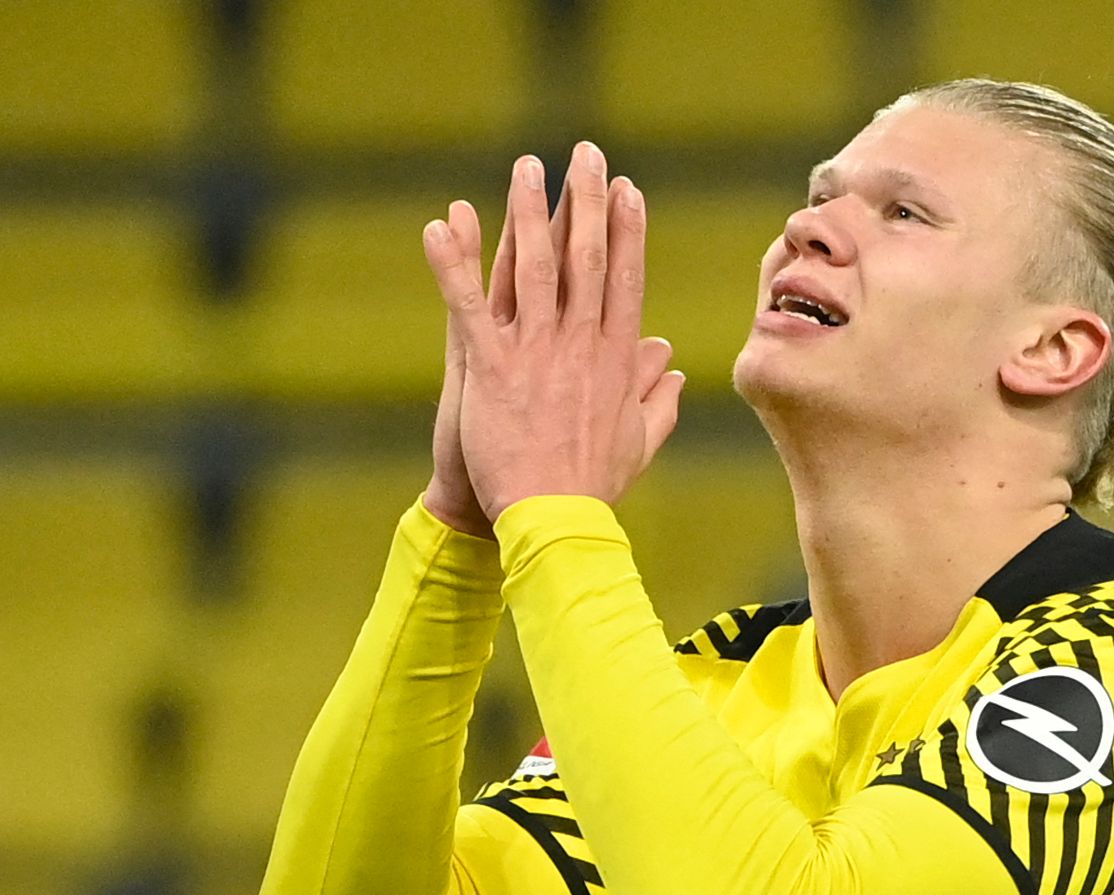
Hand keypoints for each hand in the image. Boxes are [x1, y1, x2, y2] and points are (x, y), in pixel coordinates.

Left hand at [422, 142, 684, 526]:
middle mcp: (579, 346)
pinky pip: (468, 306)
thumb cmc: (593, 489)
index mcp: (615, 360)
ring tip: (526, 168)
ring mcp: (535, 354)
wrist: (554, 522)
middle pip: (585, 258)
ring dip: (528, 212)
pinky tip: (440, 226)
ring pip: (533, 267)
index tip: (626, 189)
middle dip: (585, 200)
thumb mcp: (638, 442)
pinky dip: (453, 264)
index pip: (624, 280)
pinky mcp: (491, 369)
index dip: (625, 230)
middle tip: (583, 154)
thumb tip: (672, 366)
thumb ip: (657, 400)